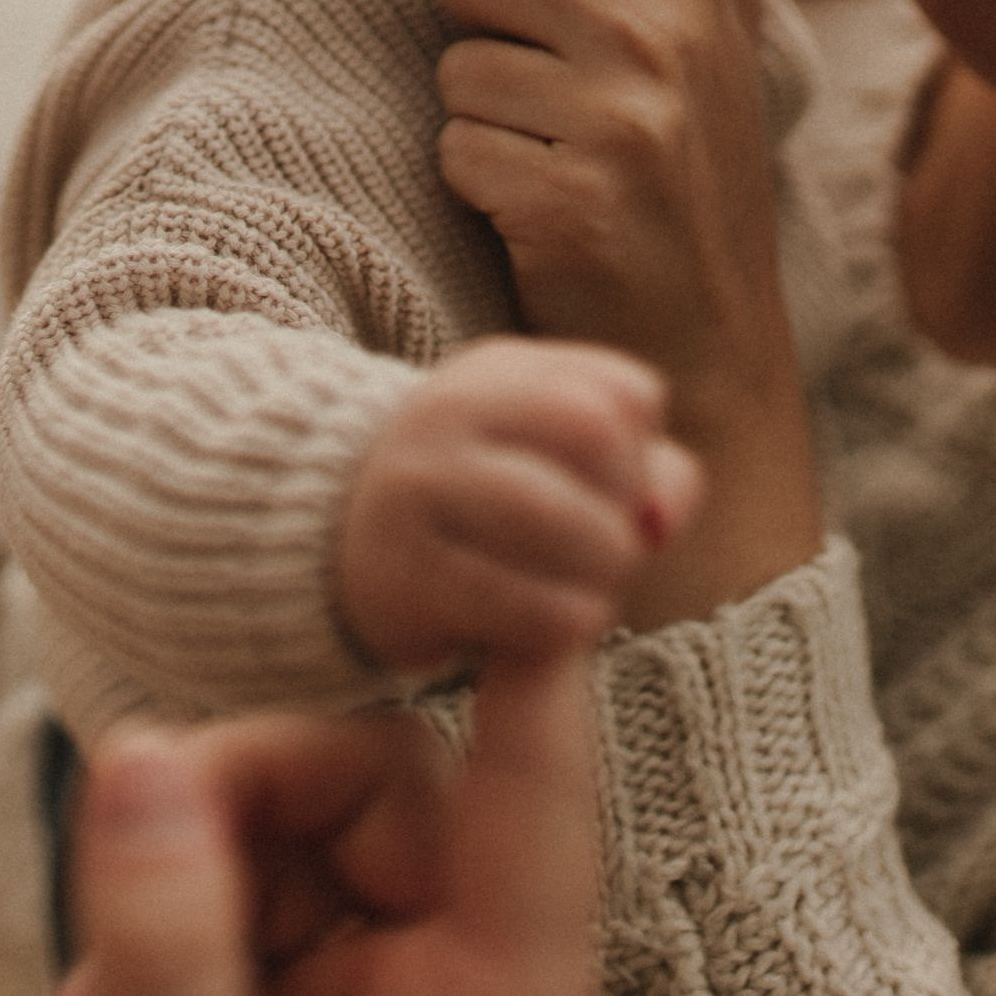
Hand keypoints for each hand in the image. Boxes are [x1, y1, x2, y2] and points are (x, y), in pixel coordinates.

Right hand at [62, 652, 600, 995]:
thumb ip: (172, 927)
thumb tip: (142, 754)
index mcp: (499, 988)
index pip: (533, 793)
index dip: (539, 671)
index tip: (549, 570)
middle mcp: (456, 964)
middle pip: (375, 773)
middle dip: (248, 786)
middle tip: (137, 871)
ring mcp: (382, 969)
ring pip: (295, 807)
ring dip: (197, 850)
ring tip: (128, 975)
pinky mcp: (310, 970)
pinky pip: (249, 862)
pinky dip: (184, 885)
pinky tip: (143, 968)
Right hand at [335, 338, 699, 677]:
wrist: (337, 547)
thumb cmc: (481, 503)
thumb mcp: (551, 457)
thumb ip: (645, 472)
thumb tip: (659, 522)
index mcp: (498, 371)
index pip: (627, 394)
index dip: (644, 456)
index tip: (611, 497)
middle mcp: (450, 411)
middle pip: (596, 430)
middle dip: (624, 503)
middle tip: (608, 548)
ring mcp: (418, 486)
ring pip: (557, 511)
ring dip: (603, 565)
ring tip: (593, 590)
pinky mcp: (402, 573)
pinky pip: (520, 599)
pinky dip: (567, 619)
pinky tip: (564, 624)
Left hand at [430, 0, 819, 621]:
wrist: (707, 350)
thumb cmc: (687, 182)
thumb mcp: (722, 41)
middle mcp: (657, 23)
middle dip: (481, 30)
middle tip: (549, 96)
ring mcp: (620, 110)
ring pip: (454, 63)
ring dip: (483, 119)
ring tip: (554, 156)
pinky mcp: (571, 195)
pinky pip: (454, 147)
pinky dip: (481, 185)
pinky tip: (542, 212)